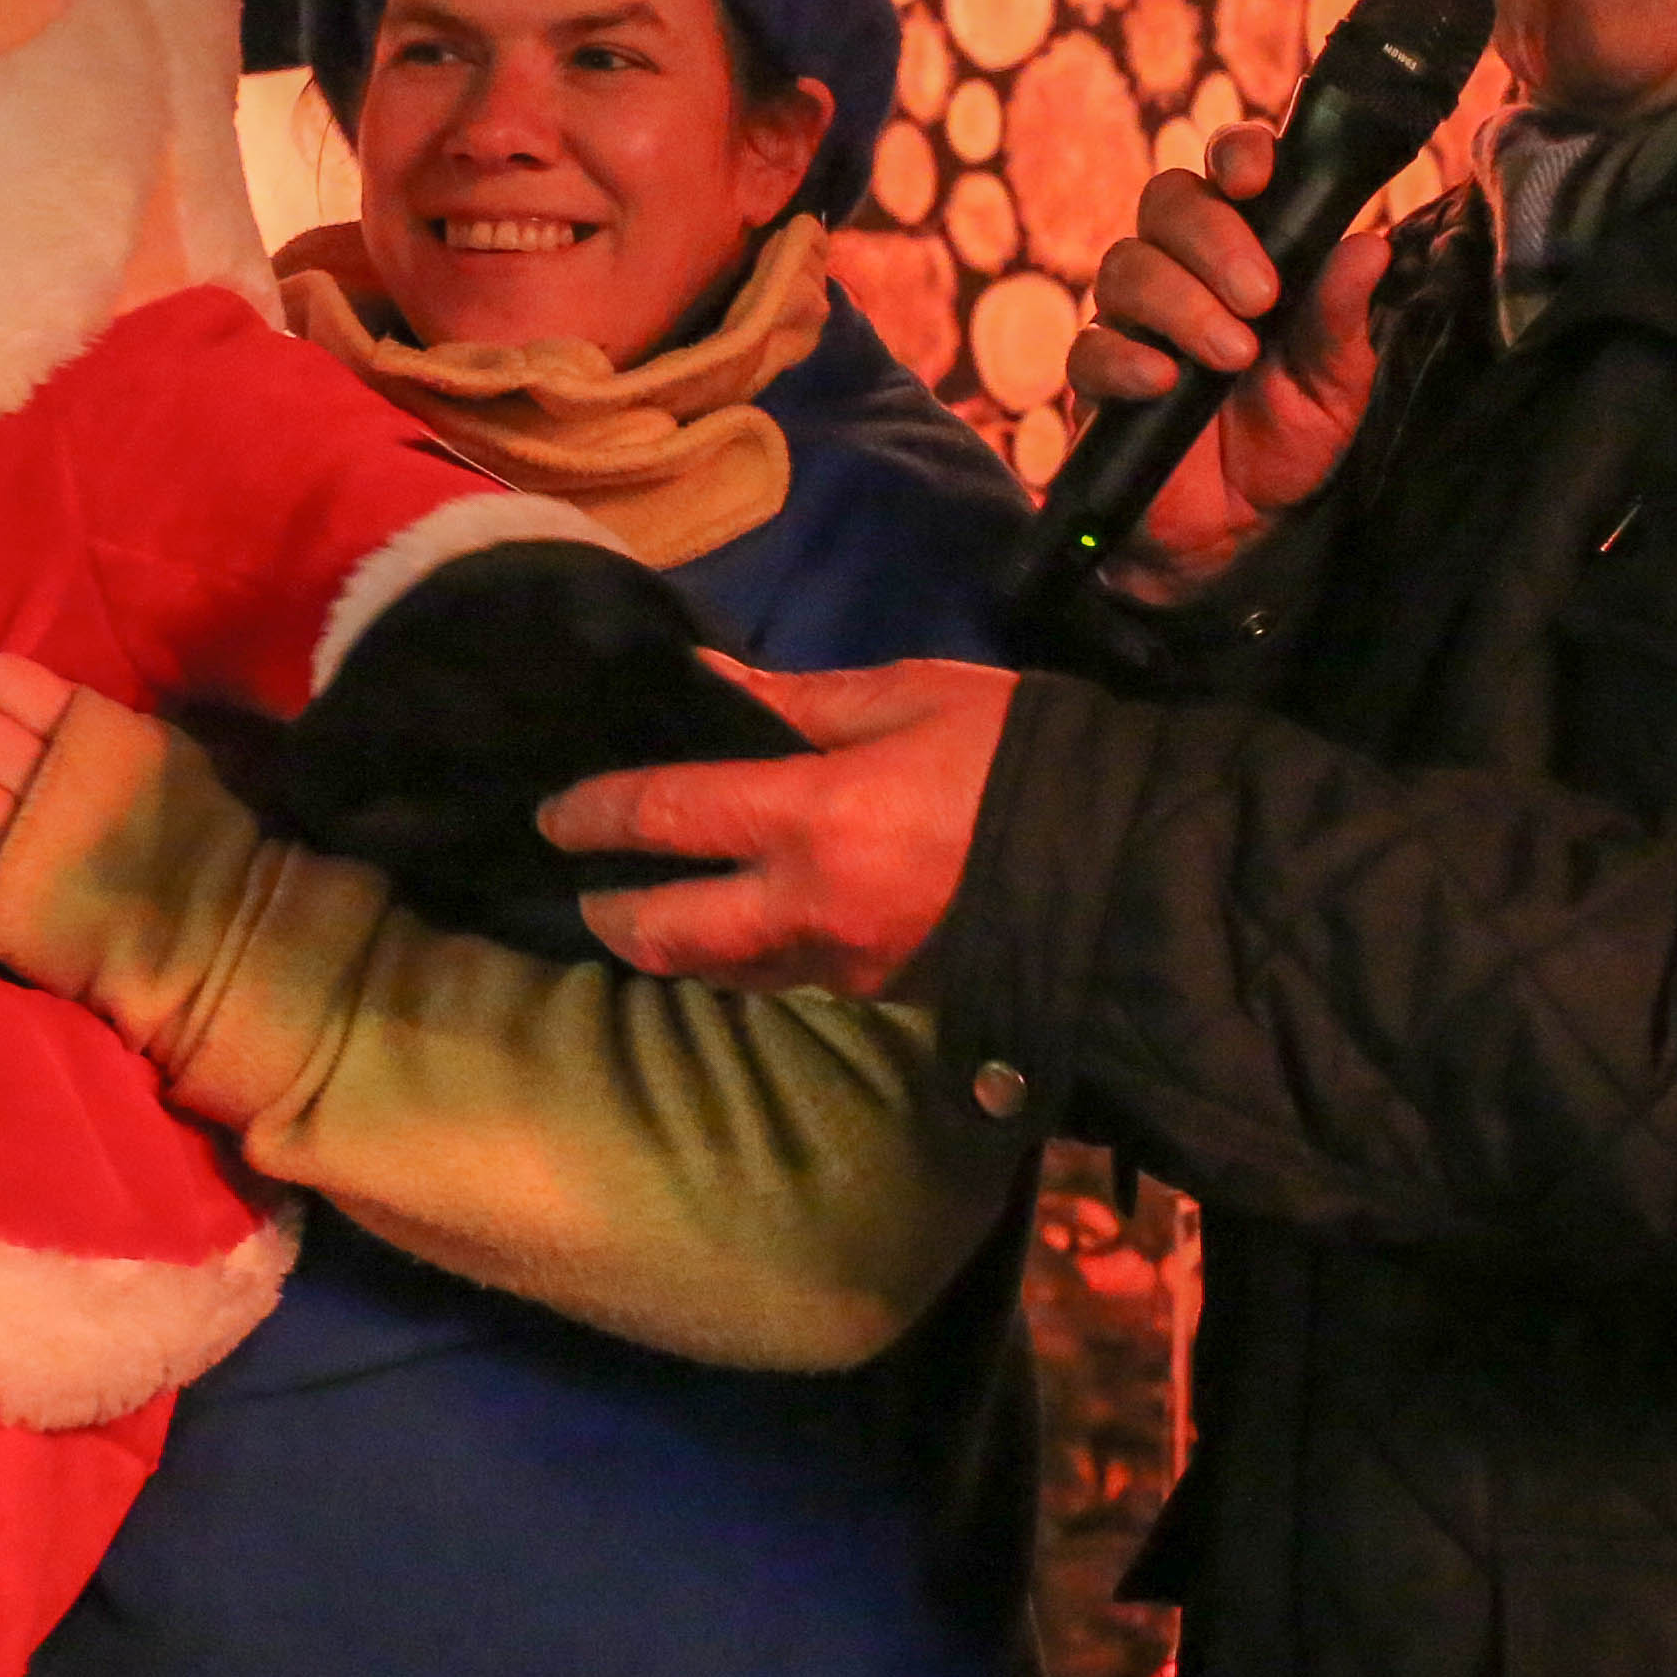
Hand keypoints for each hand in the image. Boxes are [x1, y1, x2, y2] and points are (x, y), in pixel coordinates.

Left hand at [535, 657, 1017, 996]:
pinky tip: (738, 924)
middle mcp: (806, 908)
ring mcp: (841, 964)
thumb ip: (799, 702)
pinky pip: (783, 978)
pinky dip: (743, 957)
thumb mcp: (910, 697)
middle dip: (613, 916)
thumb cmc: (1017, 758)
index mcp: (810, 819)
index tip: (554, 814)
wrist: (1122, 866)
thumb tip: (711, 683)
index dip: (595, 814)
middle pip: (668, 935)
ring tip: (652, 909)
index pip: (666, 818)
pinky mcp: (877, 994)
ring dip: (674, 947)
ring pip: (721, 971)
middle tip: (588, 890)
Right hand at [1069, 117, 1395, 574]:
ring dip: (1182, 302)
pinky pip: (1089, 349)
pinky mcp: (1096, 385)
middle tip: (1261, 296)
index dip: (1235, 155)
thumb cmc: (1285, 441)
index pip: (1223, 171)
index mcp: (1241, 252)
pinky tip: (1166, 382)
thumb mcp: (1335, 385)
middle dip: (1214, 237)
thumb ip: (1341, 319)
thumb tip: (1368, 246)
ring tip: (1231, 354)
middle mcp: (1179, 271)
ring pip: (1125, 266)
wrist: (1236, 535)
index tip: (1256, 177)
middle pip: (1166, 201)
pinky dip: (1126, 357)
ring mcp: (1131, 323)